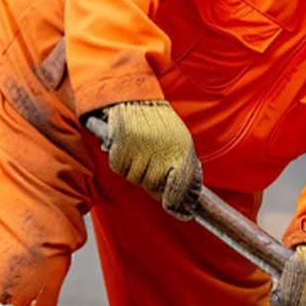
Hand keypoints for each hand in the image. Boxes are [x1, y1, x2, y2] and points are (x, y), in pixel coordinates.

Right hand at [99, 100, 201, 217]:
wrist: (137, 97)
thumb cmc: (161, 124)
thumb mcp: (182, 142)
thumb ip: (185, 168)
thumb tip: (186, 199)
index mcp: (182, 152)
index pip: (181, 188)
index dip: (175, 202)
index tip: (174, 208)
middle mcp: (162, 152)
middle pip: (154, 187)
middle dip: (151, 183)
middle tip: (149, 169)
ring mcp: (141, 148)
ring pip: (135, 178)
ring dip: (135, 171)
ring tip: (139, 153)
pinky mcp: (121, 144)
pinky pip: (119, 168)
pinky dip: (121, 163)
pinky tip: (127, 150)